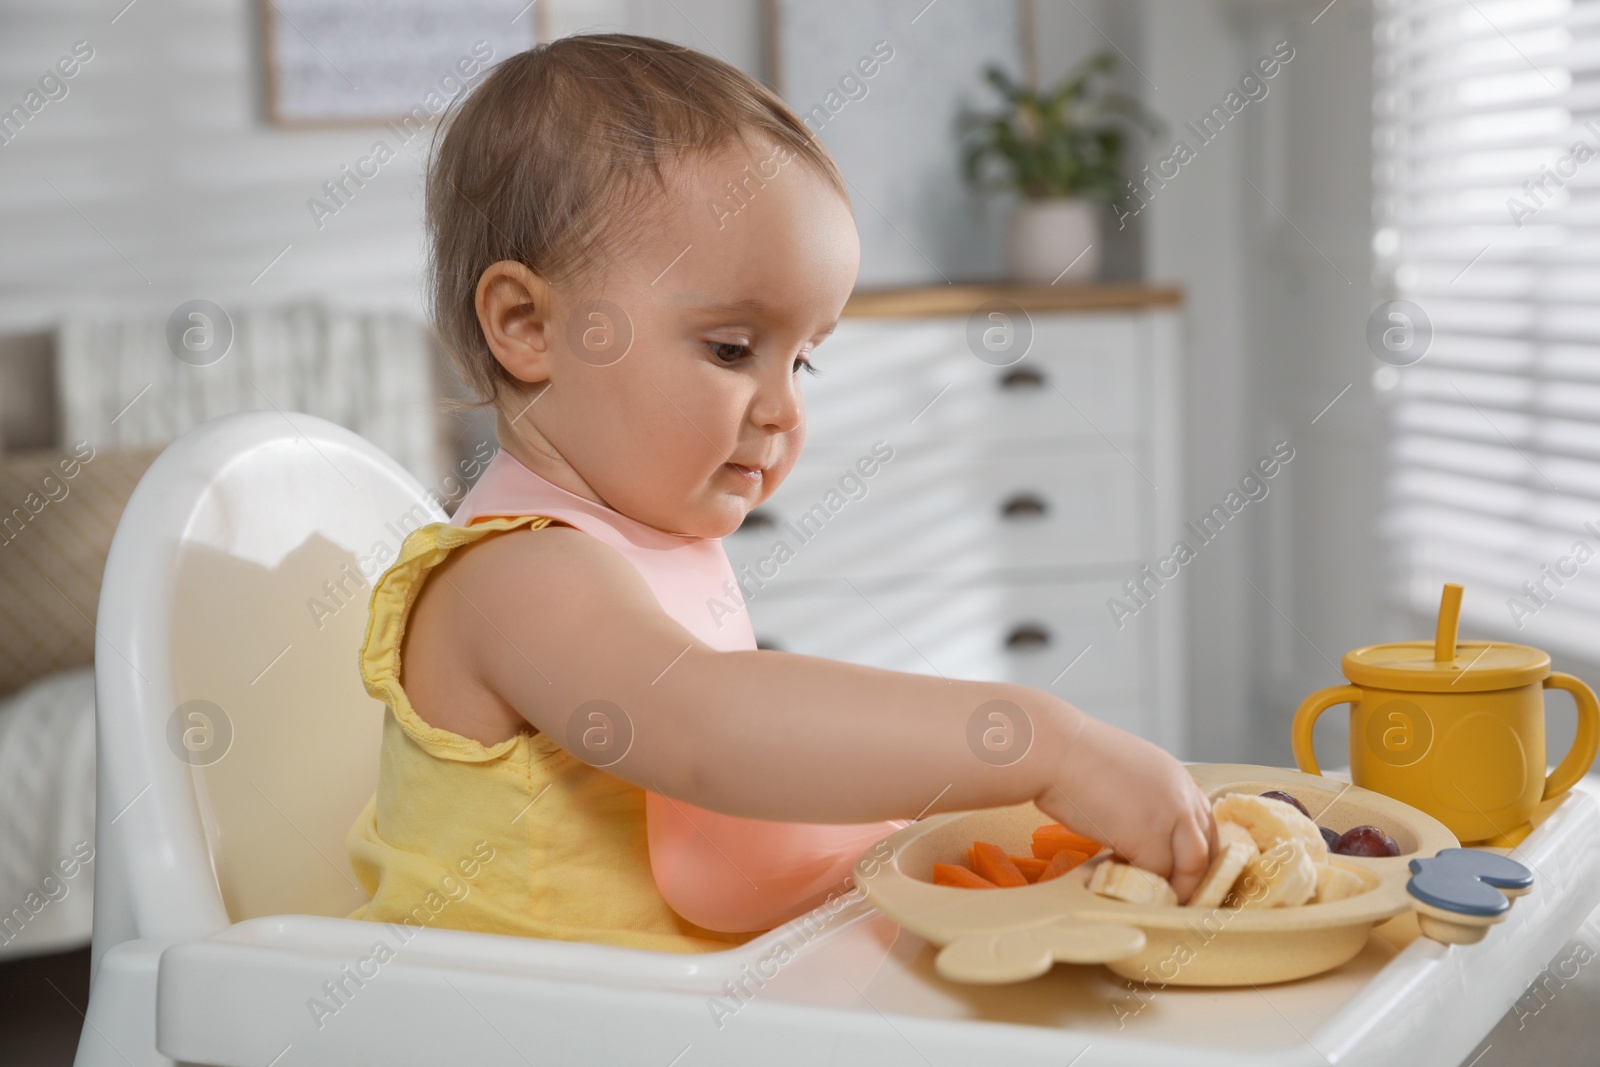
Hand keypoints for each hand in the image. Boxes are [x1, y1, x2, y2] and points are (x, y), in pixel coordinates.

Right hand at [1035, 713, 1215, 903]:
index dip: (1196, 850)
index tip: (1183, 869)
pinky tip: (1125, 883)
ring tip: (1156, 899)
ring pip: (1192, 867)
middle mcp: (1182, 795)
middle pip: (1207, 847)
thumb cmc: (1072, 755)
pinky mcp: (1148, 839)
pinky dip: (1144, 886)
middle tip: (1175, 893)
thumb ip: (1141, 797)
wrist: (1053, 749)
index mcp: (1176, 777)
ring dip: (1176, 888)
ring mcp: (1170, 817)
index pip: (1205, 823)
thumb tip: (1133, 825)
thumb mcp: (1123, 770)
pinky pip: (1157, 876)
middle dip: (1194, 876)